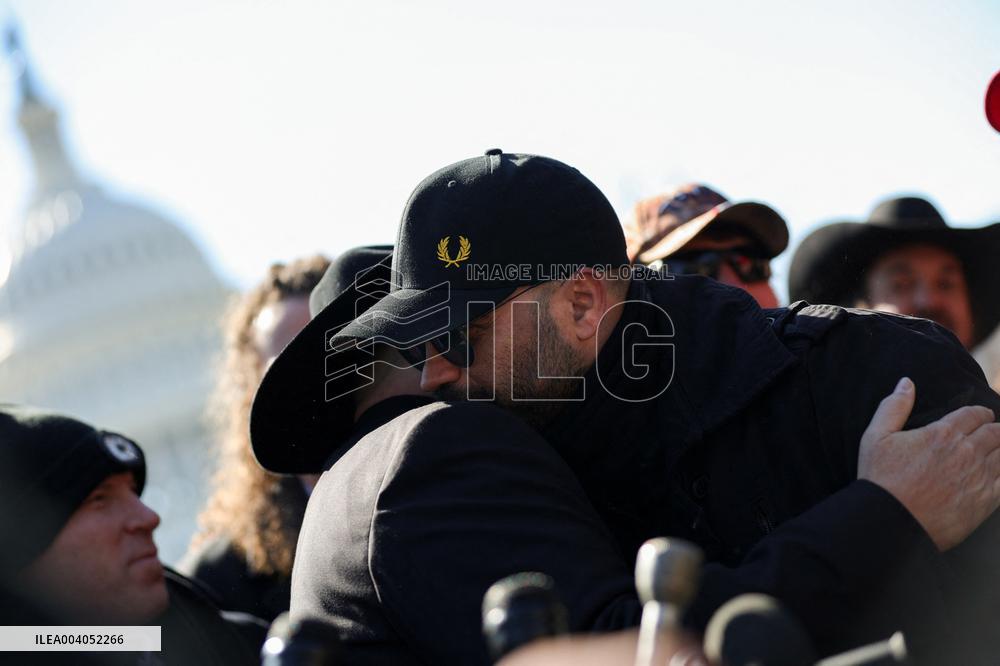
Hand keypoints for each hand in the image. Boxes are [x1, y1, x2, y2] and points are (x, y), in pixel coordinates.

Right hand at [857, 377, 999, 550]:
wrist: (891, 520)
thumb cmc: (880, 479)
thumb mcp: (876, 437)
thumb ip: (894, 406)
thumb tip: (907, 382)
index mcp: (942, 432)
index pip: (975, 414)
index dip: (980, 413)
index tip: (981, 416)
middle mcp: (966, 451)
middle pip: (996, 432)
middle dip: (995, 429)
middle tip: (993, 432)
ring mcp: (979, 476)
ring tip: (996, 450)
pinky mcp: (986, 500)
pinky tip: (998, 473)